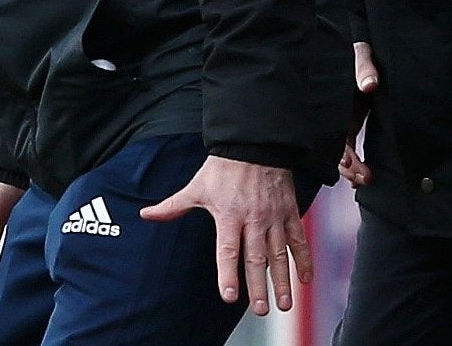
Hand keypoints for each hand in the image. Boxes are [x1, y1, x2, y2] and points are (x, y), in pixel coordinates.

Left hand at [140, 156, 309, 315]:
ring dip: (283, 279)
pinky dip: (304, 258)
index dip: (228, 274)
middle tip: (262, 310)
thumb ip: (173, 206)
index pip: (228, 251)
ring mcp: (274, 216)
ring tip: (284, 303)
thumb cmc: (224, 166)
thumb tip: (146, 215)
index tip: (230, 296)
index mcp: (229, 215)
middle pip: (256, 258)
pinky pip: (298, 237)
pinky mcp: (289, 210)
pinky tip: (305, 278)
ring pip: (280, 253)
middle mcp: (254, 219)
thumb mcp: (197, 186)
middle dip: (259, 286)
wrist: (255, 143)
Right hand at [339, 41, 378, 186]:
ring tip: (366, 178)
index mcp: (334, 103)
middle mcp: (336, 115)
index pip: (332, 133)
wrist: (351, 46)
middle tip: (363, 176)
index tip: (349, 163)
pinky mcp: (351, 121)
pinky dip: (356, 162)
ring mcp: (343, 120)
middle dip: (347, 166)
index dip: (340, 151)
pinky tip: (364, 174)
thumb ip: (364, 67)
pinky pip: (350, 147)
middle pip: (336, 148)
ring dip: (353, 168)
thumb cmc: (352, 50)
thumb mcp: (360, 54)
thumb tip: (370, 85)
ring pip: (342, 152)